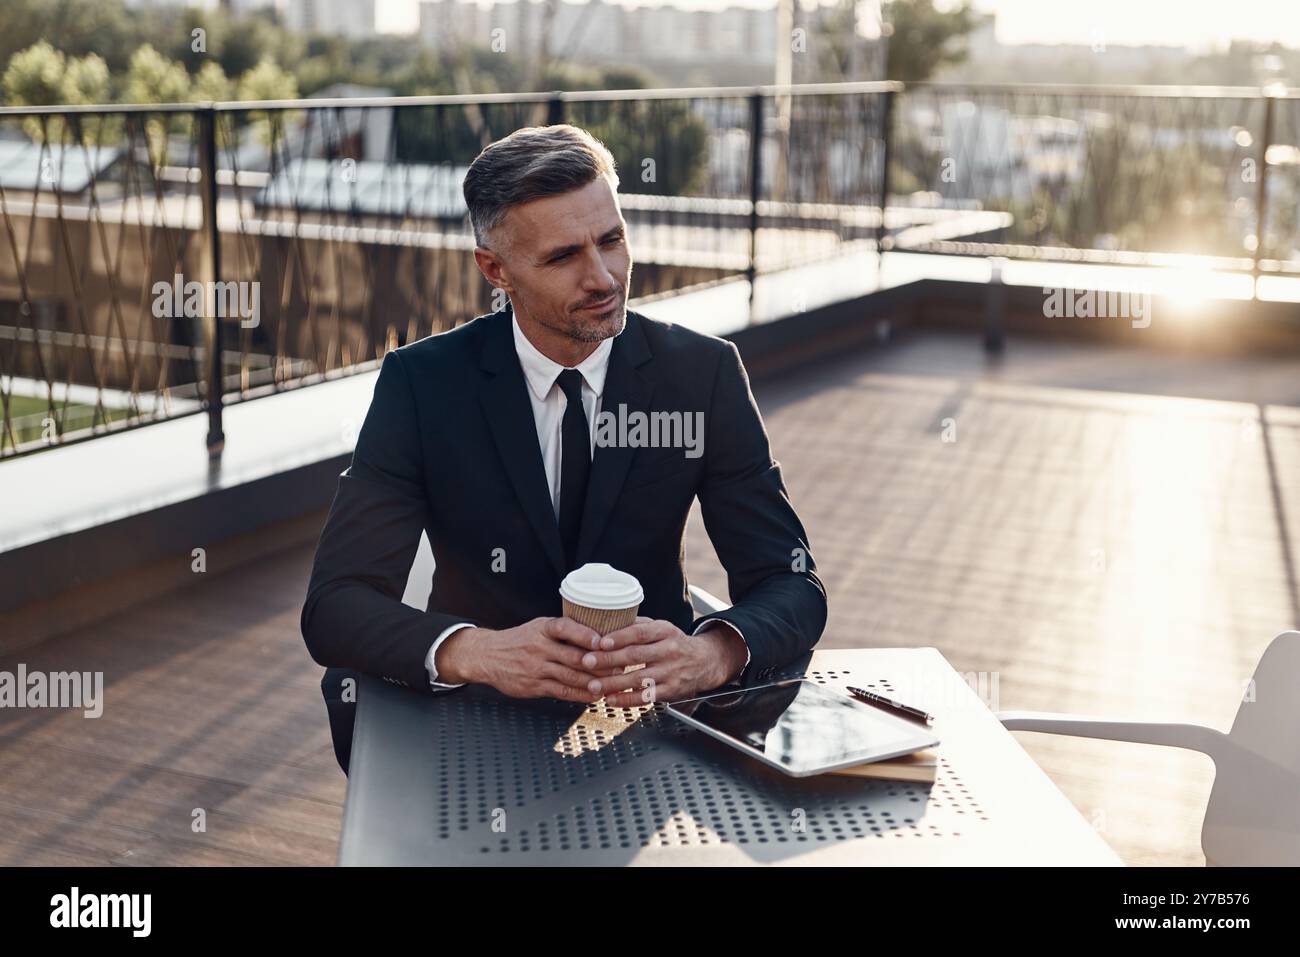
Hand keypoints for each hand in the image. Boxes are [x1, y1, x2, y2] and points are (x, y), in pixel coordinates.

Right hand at [435, 616, 606, 703]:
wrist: (488, 656)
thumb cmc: (520, 640)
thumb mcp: (538, 627)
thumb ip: (564, 631)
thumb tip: (598, 634)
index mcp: (542, 628)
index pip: (565, 628)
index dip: (584, 634)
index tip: (602, 640)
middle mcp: (539, 647)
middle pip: (574, 656)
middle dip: (600, 663)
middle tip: (620, 665)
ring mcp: (536, 668)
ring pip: (570, 676)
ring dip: (594, 681)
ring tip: (611, 683)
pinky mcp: (534, 686)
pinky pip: (562, 692)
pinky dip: (580, 694)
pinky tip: (593, 695)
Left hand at [577, 617, 747, 707]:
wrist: (705, 662)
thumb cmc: (675, 643)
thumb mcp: (662, 628)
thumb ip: (638, 626)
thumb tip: (607, 623)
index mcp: (665, 631)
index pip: (640, 633)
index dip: (619, 637)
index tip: (600, 642)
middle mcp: (669, 650)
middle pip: (636, 655)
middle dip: (609, 659)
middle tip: (587, 662)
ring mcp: (671, 672)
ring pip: (638, 679)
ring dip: (613, 683)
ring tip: (592, 686)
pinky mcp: (671, 690)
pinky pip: (646, 697)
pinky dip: (627, 700)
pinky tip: (611, 700)